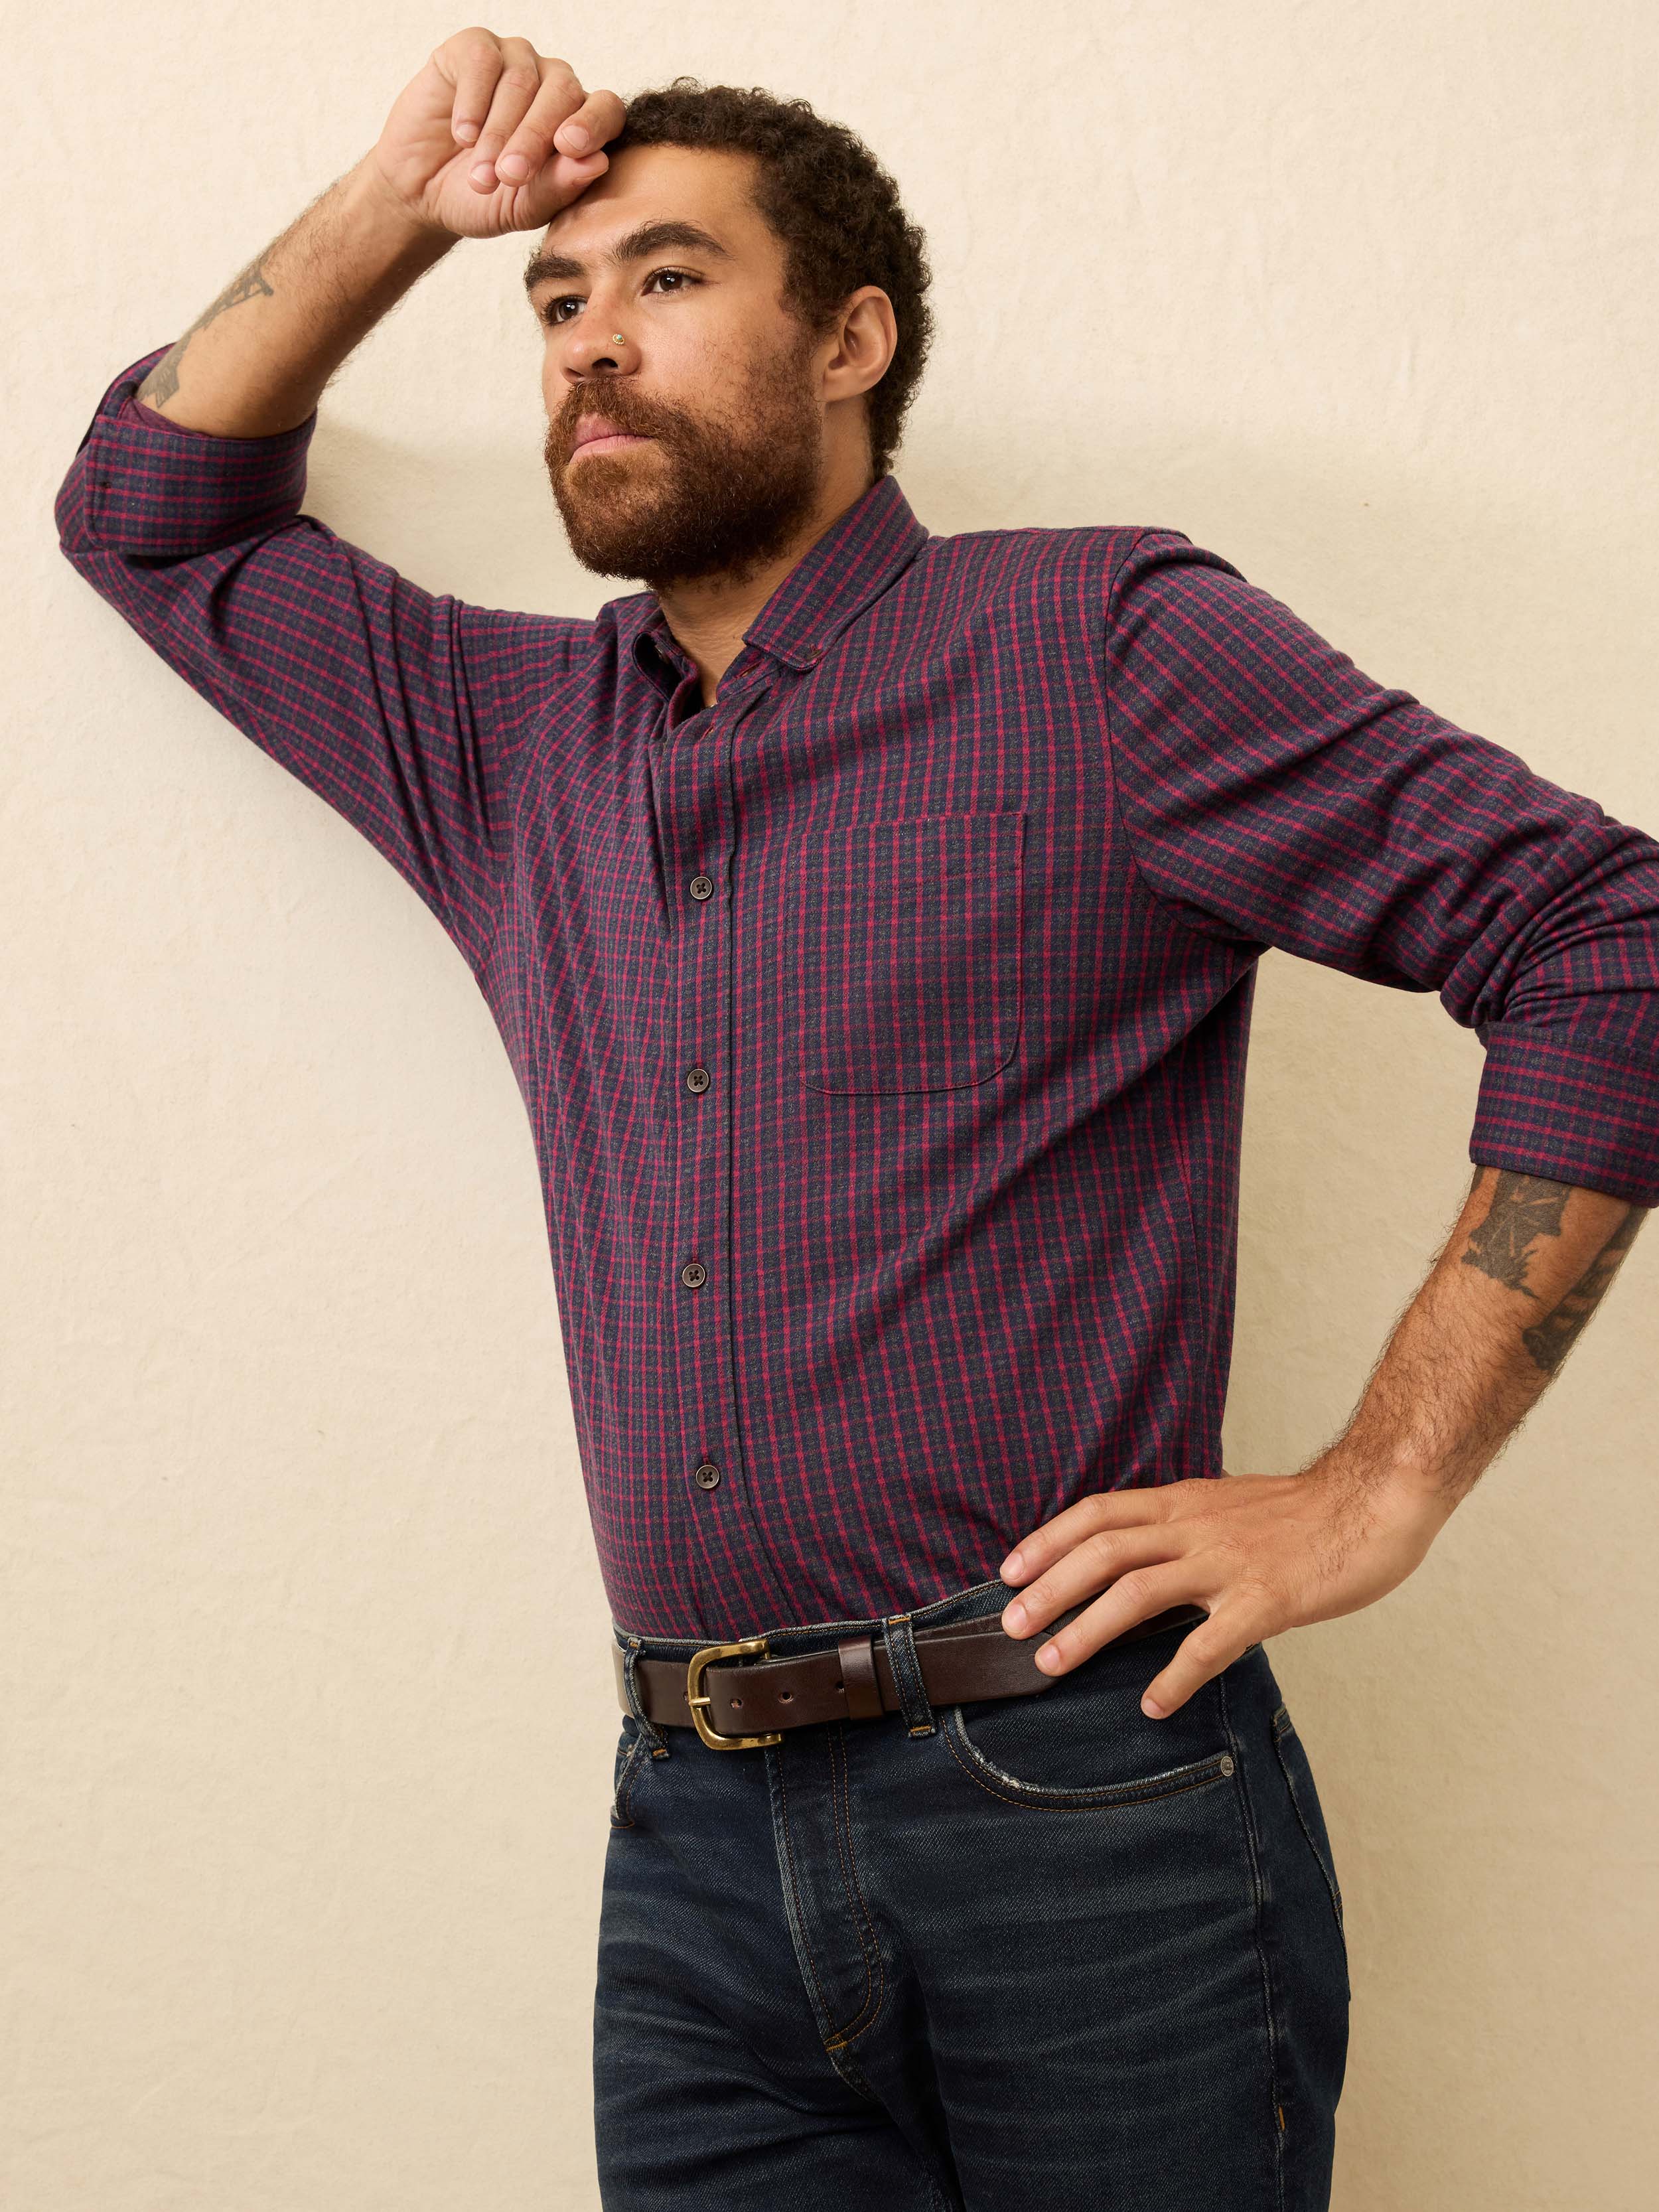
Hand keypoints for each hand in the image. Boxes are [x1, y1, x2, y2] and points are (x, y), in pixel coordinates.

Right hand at [368, 27, 624, 241]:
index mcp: (577, 120)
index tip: (570, 148)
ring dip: (499, 133)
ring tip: (481, 175)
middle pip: (562, 92)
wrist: (422, 192)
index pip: (605, 108)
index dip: (593, 124)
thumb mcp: (523, 207)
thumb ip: (560, 187)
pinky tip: (463, 135)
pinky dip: (473, 102)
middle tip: (511, 176)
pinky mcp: (472, 48)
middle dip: (535, 138)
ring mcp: (514, 60)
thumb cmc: (483, 200)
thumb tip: (599, 161)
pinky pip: (482, 61)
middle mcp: (551, 83)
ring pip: (521, 80)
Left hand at [997, 1456, 1454, 1716]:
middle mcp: (1196, 1526)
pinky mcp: (1266, 1599)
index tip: (1009, 1571)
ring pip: (1138, 1590)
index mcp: (1184, 1500)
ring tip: (1052, 1663)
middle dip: (1049, 1588)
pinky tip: (1154, 1704)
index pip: (1098, 1512)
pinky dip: (1175, 1676)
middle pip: (1103, 1550)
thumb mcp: (1228, 1502)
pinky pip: (1210, 1642)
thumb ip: (1183, 1524)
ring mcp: (1228, 1562)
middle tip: (1011, 1626)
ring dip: (1088, 1628)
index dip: (1048, 1540)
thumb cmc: (1306, 1511)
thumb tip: (1140, 1554)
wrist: (1376, 1496)